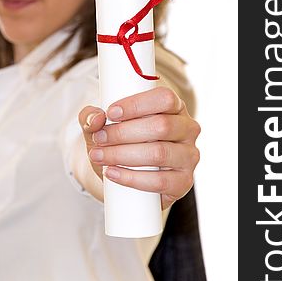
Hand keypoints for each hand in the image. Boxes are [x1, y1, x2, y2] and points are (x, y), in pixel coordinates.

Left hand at [78, 86, 200, 210]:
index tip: (110, 113)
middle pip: (161, 125)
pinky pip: (160, 181)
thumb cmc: (118, 142)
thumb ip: (92, 116)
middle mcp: (187, 129)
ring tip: (99, 156)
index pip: (164, 98)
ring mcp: (189, 156)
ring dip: (123, 155)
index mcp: (174, 107)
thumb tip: (96, 119)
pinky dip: (132, 178)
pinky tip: (112, 173)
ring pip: (159, 153)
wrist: (124, 176)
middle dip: (124, 132)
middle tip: (100, 138)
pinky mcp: (183, 182)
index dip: (137, 104)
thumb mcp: (102, 125)